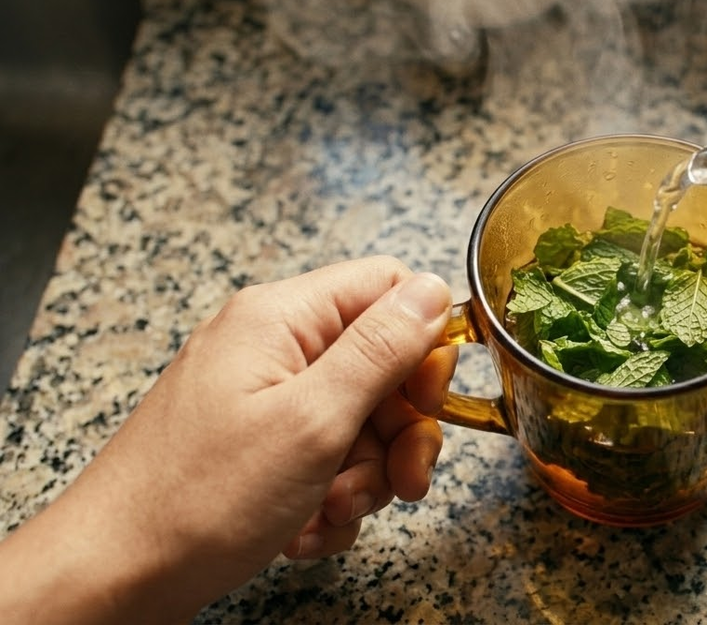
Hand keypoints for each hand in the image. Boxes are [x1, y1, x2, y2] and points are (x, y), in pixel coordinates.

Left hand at [0, 256, 456, 623]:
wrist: (113, 576)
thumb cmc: (195, 499)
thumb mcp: (313, 420)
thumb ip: (381, 350)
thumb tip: (435, 291)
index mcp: (281, 318)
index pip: (388, 288)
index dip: (424, 342)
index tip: (427, 400)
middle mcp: (271, 348)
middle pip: (382, 363)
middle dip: (399, 430)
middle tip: (399, 478)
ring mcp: (262, 398)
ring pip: (360, 421)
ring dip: (365, 476)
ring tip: (332, 511)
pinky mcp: (257, 445)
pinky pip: (327, 459)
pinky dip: (330, 498)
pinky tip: (306, 529)